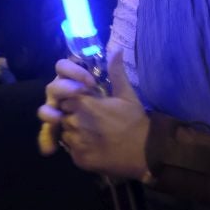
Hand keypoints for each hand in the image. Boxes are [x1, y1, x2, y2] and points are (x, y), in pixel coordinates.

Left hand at [38, 50, 148, 178]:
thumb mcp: (127, 95)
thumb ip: (116, 72)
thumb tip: (116, 50)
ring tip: (94, 133)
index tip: (87, 102)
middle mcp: (75, 123)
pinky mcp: (78, 159)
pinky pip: (71, 150)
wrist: (146, 154)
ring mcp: (75, 143)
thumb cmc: (135, 122)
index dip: (74, 99)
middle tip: (93, 120)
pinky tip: (95, 146)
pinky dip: (79, 147)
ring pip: (65, 133)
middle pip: (63, 115)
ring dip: (75, 132)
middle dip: (73, 115)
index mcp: (84, 104)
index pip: (65, 96)